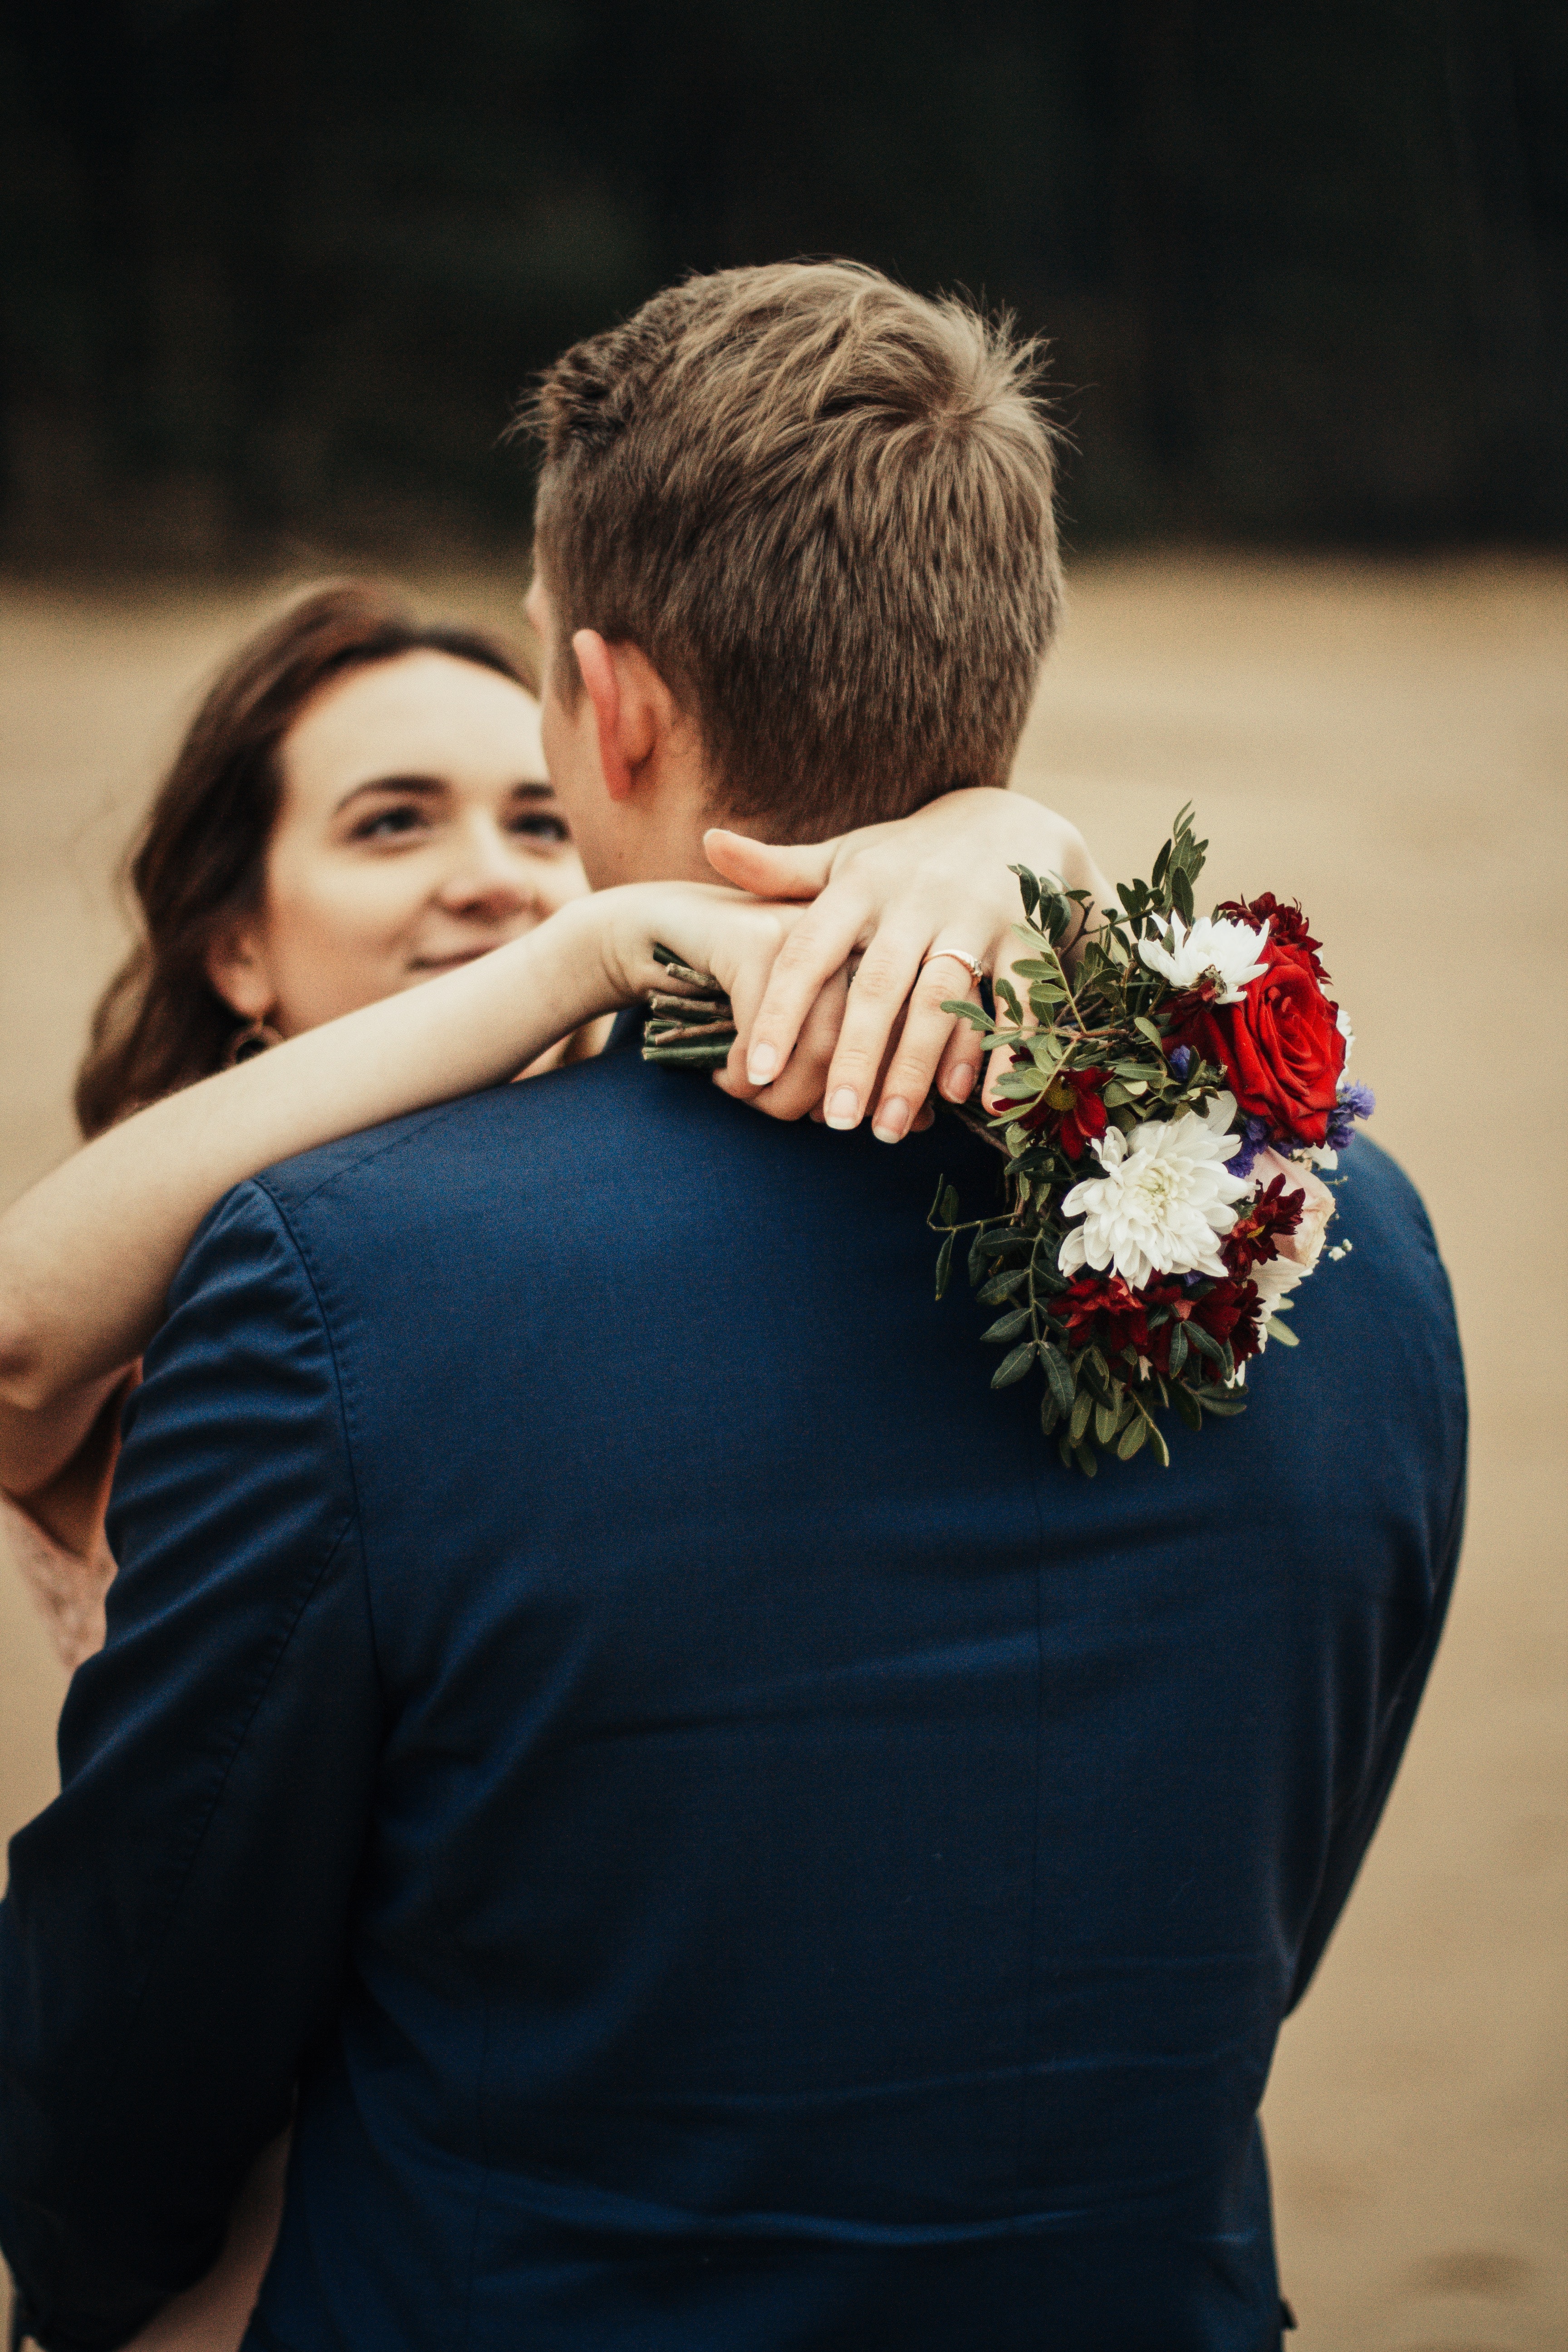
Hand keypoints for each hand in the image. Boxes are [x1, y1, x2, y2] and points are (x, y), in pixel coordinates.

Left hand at [702, 788, 1109, 1138]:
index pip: (809, 951)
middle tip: (836, 1123)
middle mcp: (917, 898)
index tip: (755, 1071)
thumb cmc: (909, 858)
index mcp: (862, 884)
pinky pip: (1014, 1000)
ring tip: (891, 1127)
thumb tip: (709, 843)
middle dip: (856, 1058)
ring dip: (918, 1067)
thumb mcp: (848, 857)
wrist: (1014, 823)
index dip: (780, 1012)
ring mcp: (975, 917)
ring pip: (943, 1001)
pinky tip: (979, 1101)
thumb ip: (781, 871)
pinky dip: (998, 1049)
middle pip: (878, 987)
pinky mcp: (1027, 936)